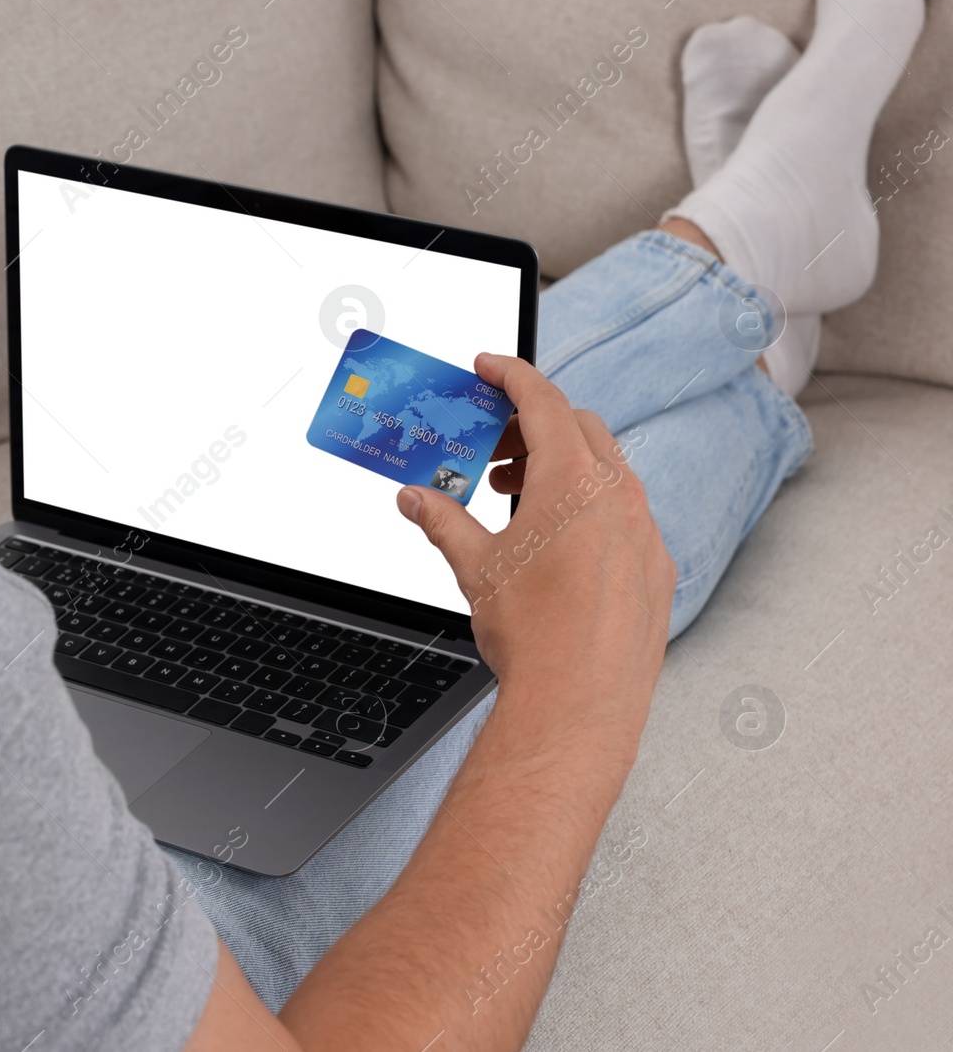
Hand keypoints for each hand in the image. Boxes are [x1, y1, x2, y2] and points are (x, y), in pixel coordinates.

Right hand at [395, 354, 675, 750]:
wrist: (578, 703)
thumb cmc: (532, 634)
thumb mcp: (473, 566)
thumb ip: (442, 520)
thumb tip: (414, 500)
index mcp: (573, 481)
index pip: (543, 402)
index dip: (513, 376)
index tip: (491, 368)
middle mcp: (618, 498)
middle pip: (579, 429)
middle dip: (533, 426)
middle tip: (494, 447)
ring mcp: (644, 532)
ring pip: (607, 472)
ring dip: (561, 468)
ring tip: (517, 496)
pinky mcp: (656, 568)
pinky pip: (626, 516)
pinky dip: (590, 508)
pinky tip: (558, 542)